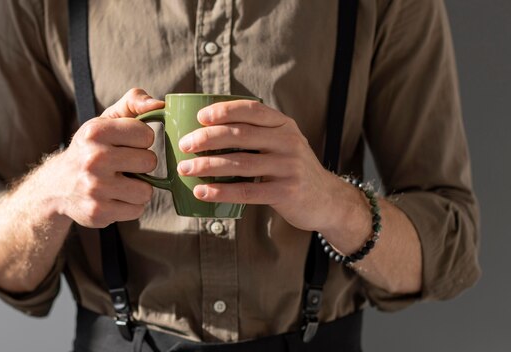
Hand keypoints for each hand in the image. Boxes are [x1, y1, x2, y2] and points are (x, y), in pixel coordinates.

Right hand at [51, 88, 163, 227]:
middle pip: (149, 162)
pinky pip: (137, 210)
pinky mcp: (98, 212)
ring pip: (146, 190)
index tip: (128, 144)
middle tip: (124, 165)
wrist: (58, 186)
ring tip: (121, 183)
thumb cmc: (92, 149)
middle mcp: (93, 159)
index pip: (146, 135)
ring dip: (138, 188)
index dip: (142, 140)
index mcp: (95, 132)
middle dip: (141, 165)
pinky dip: (130, 206)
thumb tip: (159, 105)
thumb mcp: (106, 120)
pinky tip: (114, 198)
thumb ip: (133, 102)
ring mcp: (95, 188)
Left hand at [176, 100, 345, 231]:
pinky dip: (221, 191)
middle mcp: (288, 142)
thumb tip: (206, 129)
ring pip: (240, 163)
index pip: (252, 110)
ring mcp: (288, 167)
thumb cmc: (291, 169)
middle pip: (241, 135)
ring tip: (184, 169)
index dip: (224, 111)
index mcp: (284, 125)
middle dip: (207, 138)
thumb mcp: (282, 143)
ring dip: (207, 165)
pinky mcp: (286, 192)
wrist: (326, 199)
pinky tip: (202, 192)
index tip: (200, 117)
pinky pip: (247, 191)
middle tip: (184, 144)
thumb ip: (257, 134)